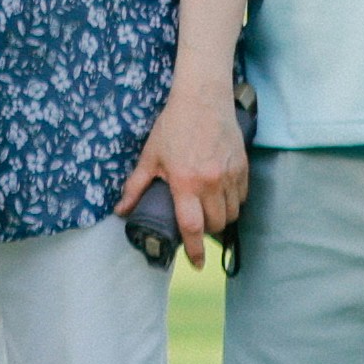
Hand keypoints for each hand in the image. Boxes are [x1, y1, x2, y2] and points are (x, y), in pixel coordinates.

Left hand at [126, 74, 250, 266]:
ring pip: (232, 213)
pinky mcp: (242, 167)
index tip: (196, 264)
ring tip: (208, 209)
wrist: (202, 99)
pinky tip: (221, 194)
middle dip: (206, 230)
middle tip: (195, 222)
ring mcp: (229, 175)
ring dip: (221, 217)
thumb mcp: (150, 156)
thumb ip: (136, 186)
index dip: (194, 249)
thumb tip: (121, 211)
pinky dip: (233, 202)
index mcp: (185, 182)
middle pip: (216, 224)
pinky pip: (242, 197)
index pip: (192, 226)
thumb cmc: (173, 127)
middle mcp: (210, 182)